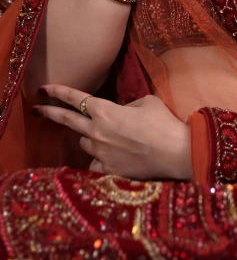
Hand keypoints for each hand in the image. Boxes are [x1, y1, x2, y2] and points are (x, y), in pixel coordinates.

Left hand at [33, 86, 191, 179]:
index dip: (58, 92)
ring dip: (89, 137)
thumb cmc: (163, 122)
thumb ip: (127, 106)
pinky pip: (94, 163)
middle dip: (50, 113)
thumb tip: (121, 113)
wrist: (175, 151)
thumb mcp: (146, 102)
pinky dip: (99, 159)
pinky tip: (109, 158)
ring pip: (84, 143)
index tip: (43, 89)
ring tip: (105, 138)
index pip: (75, 99)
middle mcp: (97, 131)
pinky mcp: (108, 169)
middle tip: (37, 110)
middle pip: (67, 121)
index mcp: (105, 111)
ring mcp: (100, 152)